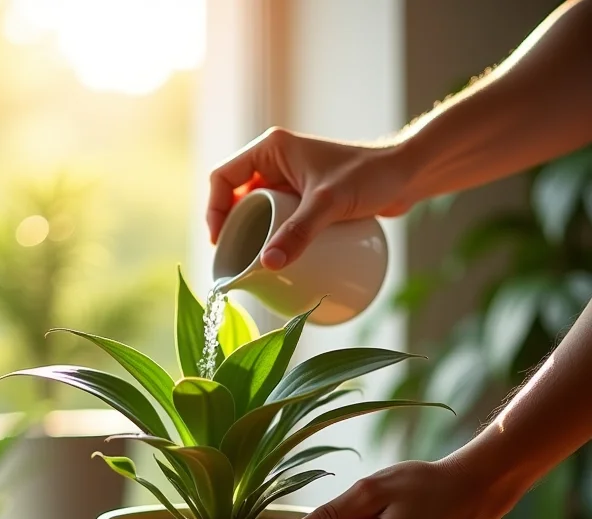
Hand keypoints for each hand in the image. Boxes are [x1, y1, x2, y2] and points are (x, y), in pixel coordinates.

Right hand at [207, 127, 411, 268]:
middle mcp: (276, 161)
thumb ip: (299, 232)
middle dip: (230, 226)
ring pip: (255, 208)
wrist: (408, 173)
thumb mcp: (329, 203)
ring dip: (250, 232)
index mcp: (271, 149)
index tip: (220, 240)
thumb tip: (268, 265)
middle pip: (235, 196)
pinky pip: (276, 216)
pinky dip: (271, 235)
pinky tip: (275, 255)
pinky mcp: (305, 196)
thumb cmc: (371, 175)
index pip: (223, 177)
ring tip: (251, 260)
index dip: (214, 209)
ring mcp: (290, 179)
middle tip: (234, 256)